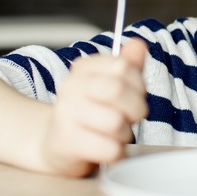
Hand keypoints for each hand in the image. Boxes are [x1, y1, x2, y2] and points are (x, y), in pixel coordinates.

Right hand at [39, 38, 148, 176]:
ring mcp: (66, 114)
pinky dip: (117, 152)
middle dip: (136, 108)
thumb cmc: (91, 114)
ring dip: (125, 133)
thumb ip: (128, 65)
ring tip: (115, 134)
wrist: (57, 145)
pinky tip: (107, 149)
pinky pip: (110, 148)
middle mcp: (71, 87)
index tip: (135, 95)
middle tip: (130, 117)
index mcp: (83, 68)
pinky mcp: (67, 143)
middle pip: (118, 91)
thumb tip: (139, 44)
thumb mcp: (111, 85)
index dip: (138, 85)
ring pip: (116, 122)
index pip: (123, 66)